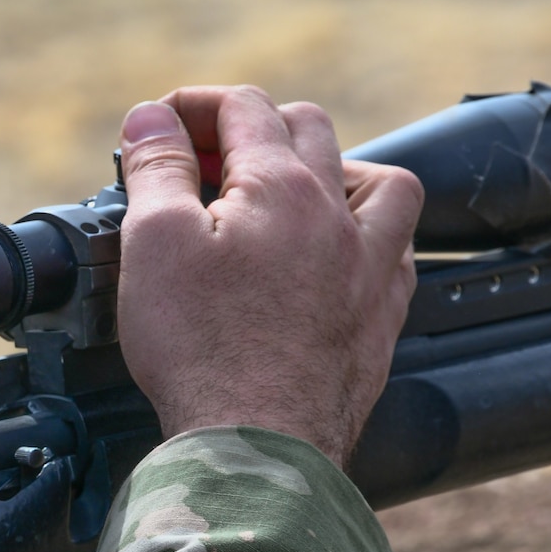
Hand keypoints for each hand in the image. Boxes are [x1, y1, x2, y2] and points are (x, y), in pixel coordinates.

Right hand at [113, 86, 420, 465]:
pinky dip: (366, 236)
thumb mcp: (154, 243)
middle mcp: (340, 217)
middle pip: (309, 128)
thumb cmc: (202, 348)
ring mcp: (371, 268)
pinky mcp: (381, 320)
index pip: (243, 107)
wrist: (258, 445)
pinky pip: (396, 251)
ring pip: (379, 183)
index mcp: (283, 187)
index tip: (159, 131)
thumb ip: (157, 169)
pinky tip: (336, 256)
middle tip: (204, 163)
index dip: (193, 106)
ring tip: (287, 194)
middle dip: (253, 128)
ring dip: (332, 168)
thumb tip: (154, 117)